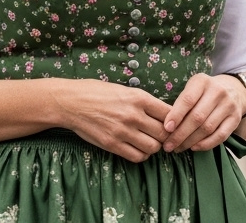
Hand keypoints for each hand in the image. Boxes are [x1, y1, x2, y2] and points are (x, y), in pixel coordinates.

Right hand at [56, 79, 170, 162]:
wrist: (72, 102)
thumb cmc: (96, 92)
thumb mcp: (122, 89)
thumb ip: (141, 101)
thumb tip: (160, 113)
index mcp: (138, 97)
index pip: (168, 113)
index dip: (173, 120)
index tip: (171, 123)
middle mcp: (133, 114)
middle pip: (163, 133)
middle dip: (166, 136)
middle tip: (162, 136)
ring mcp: (123, 131)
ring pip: (153, 147)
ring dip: (154, 147)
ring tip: (148, 141)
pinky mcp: (113, 144)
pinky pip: (137, 156)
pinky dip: (142, 155)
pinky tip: (138, 148)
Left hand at [161, 73, 245, 152]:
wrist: (232, 89)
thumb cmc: (204, 91)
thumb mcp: (193, 88)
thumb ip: (181, 102)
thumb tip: (166, 126)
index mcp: (202, 81)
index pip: (188, 99)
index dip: (176, 115)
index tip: (166, 128)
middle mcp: (217, 91)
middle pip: (197, 117)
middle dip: (180, 134)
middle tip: (168, 145)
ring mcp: (229, 105)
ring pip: (207, 128)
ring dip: (190, 141)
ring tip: (178, 148)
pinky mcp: (235, 119)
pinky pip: (220, 136)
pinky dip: (206, 144)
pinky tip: (194, 147)